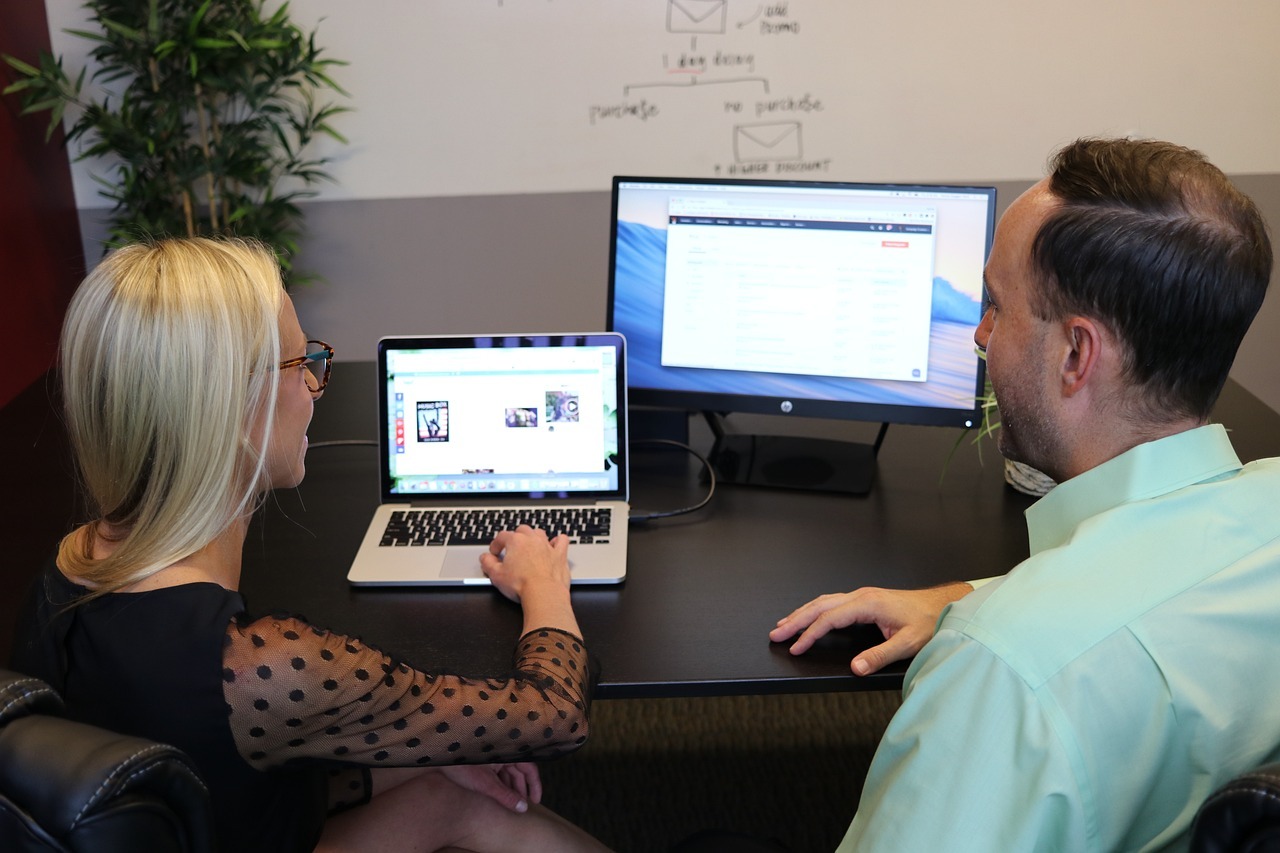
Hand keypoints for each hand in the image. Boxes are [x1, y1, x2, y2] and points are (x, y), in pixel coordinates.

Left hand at [436, 763, 542, 812]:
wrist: (440, 759)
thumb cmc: (462, 767)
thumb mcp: (486, 785)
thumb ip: (506, 796)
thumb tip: (523, 808)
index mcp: (507, 753)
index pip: (530, 768)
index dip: (535, 785)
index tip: (536, 801)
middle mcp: (502, 752)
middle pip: (520, 771)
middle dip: (522, 790)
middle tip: (522, 806)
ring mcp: (493, 756)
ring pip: (509, 772)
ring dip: (511, 788)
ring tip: (511, 804)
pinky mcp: (484, 760)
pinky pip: (499, 772)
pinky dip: (502, 784)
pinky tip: (499, 795)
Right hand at [480, 525, 571, 603]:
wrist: (543, 593)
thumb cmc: (521, 585)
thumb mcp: (496, 575)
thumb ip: (488, 563)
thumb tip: (485, 558)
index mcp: (516, 541)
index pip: (502, 536)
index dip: (496, 544)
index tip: (494, 552)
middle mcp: (532, 540)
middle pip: (522, 530)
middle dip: (515, 537)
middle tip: (511, 548)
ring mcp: (547, 546)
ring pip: (539, 533)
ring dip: (534, 537)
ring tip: (530, 546)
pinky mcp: (560, 555)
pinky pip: (561, 540)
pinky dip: (558, 541)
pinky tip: (554, 544)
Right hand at [769, 582, 973, 675]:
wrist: (942, 606)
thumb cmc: (929, 622)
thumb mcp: (908, 643)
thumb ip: (880, 656)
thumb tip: (856, 667)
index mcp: (867, 604)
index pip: (829, 619)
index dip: (809, 634)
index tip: (795, 648)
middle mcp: (861, 596)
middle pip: (819, 606)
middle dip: (795, 620)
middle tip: (775, 634)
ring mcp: (862, 596)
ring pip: (824, 602)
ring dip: (802, 613)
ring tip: (784, 625)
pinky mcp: (865, 600)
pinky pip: (832, 602)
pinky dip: (816, 610)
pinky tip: (810, 616)